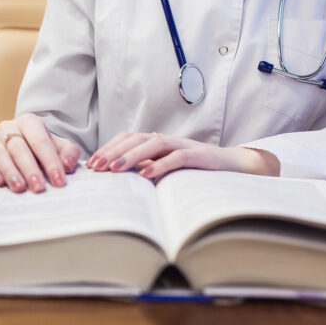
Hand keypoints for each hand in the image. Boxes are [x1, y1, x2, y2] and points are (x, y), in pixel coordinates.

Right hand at [0, 113, 80, 192]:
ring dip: (10, 172)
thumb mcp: (58, 148)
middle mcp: (9, 127)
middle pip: (19, 147)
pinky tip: (0, 182)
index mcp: (30, 123)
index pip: (41, 141)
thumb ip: (68, 153)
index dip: (50, 161)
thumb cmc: (39, 150)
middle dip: (30, 169)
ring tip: (19, 187)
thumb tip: (68, 165)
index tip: (58, 180)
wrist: (18, 147)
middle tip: (38, 187)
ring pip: (1, 154)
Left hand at [86, 132, 279, 177]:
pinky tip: (146, 175)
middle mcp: (166, 139)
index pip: (127, 138)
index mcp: (156, 142)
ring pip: (153, 143)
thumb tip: (118, 186)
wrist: (233, 168)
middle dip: (113, 152)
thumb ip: (146, 172)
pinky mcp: (198, 155)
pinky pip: (176, 157)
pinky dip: (160, 165)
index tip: (92, 164)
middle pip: (135, 139)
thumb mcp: (166, 172)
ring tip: (115, 169)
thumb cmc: (195, 172)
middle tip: (96, 167)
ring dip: (131, 156)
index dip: (108, 148)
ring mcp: (182, 144)